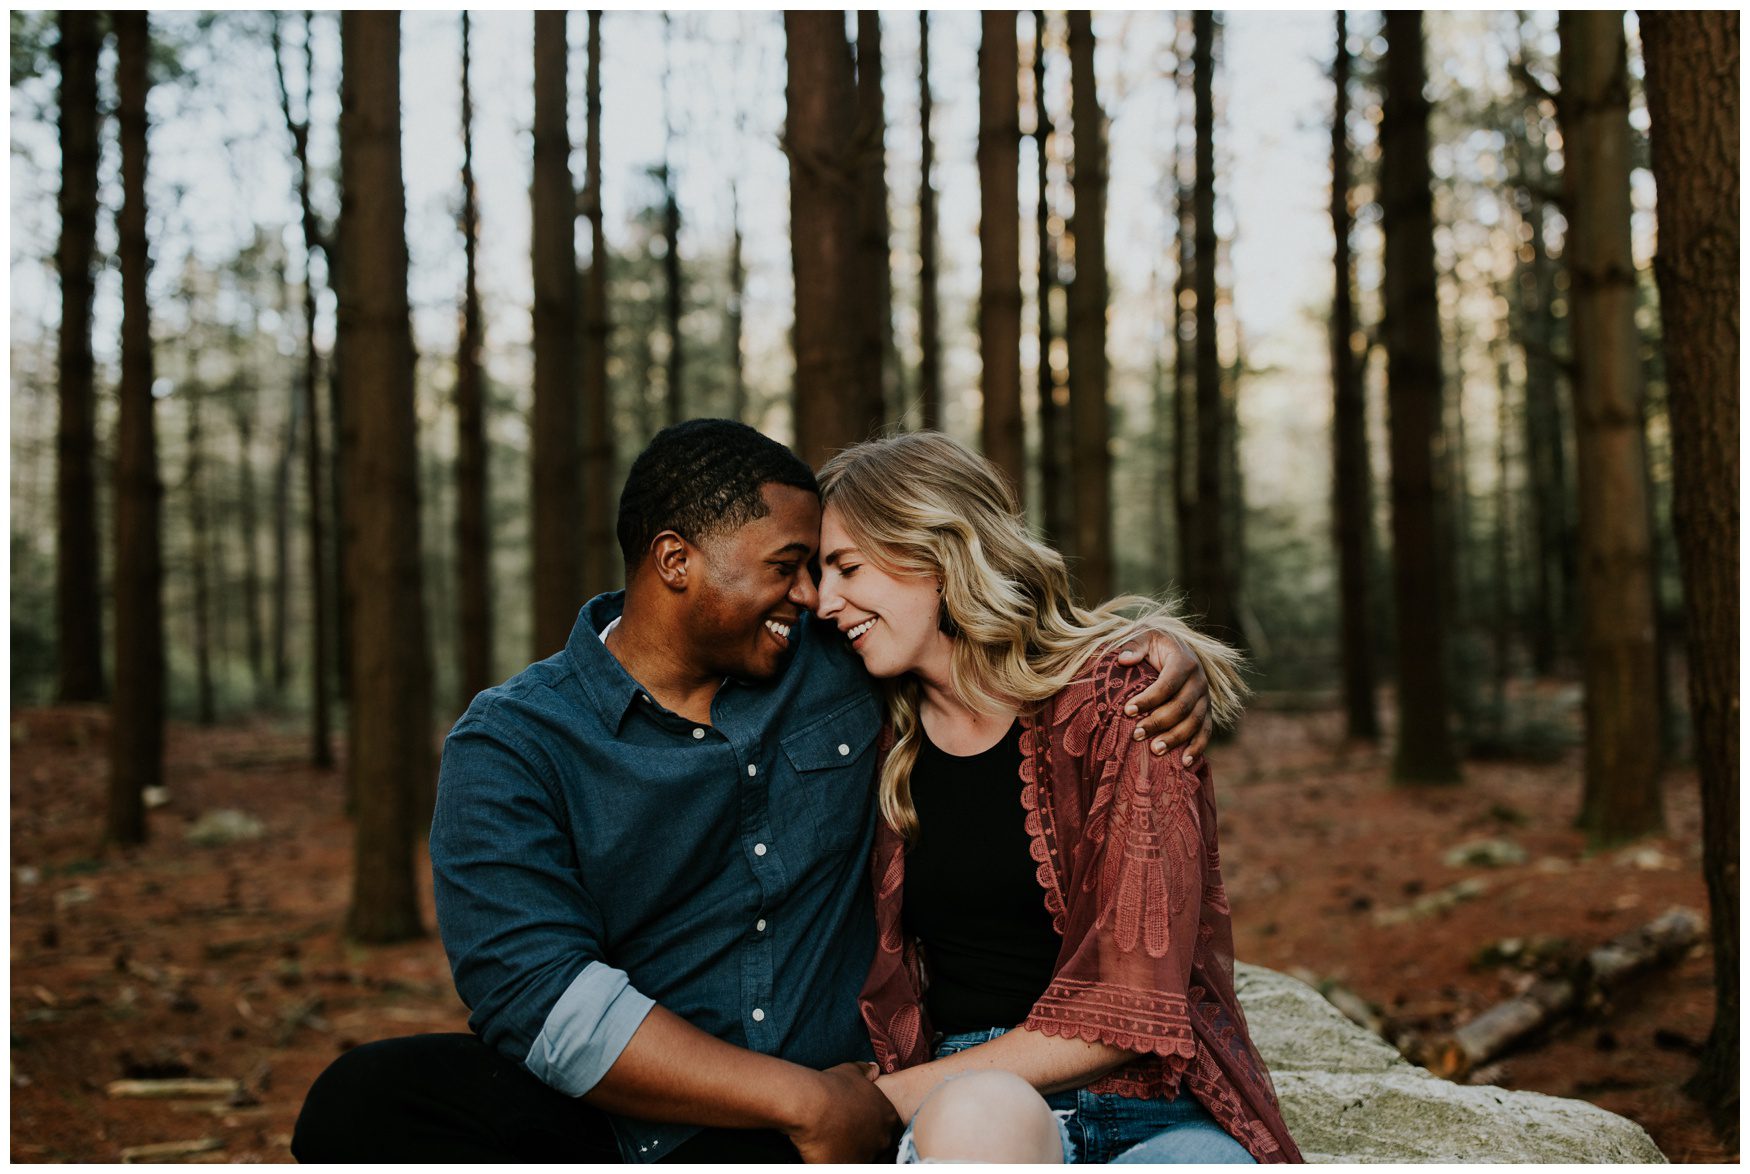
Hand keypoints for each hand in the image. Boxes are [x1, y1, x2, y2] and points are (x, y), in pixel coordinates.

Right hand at [787, 1062, 900, 1162]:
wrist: (811, 1104)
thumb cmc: (830, 1086)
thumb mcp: (851, 1072)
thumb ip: (866, 1071)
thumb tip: (874, 1069)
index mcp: (889, 1117)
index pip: (891, 1133)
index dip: (875, 1134)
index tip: (859, 1131)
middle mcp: (884, 1139)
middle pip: (882, 1152)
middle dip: (867, 1148)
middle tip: (847, 1141)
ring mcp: (869, 1157)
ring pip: (867, 1161)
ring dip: (853, 1156)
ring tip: (836, 1148)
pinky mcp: (851, 1168)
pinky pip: (846, 1167)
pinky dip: (837, 1162)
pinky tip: (826, 1155)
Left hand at [1115, 633, 1211, 762]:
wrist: (1174, 647)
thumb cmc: (1154, 644)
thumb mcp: (1144, 636)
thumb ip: (1134, 645)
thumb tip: (1123, 659)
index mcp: (1184, 661)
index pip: (1167, 684)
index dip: (1149, 699)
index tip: (1127, 711)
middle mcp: (1199, 681)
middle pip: (1181, 707)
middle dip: (1158, 722)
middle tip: (1136, 735)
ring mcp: (1205, 699)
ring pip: (1194, 723)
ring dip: (1175, 739)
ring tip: (1154, 751)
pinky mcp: (1207, 712)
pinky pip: (1206, 733)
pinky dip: (1197, 749)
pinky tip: (1185, 764)